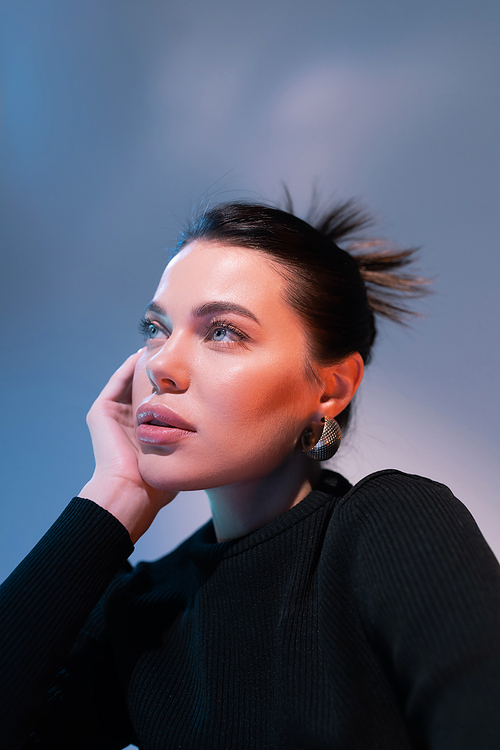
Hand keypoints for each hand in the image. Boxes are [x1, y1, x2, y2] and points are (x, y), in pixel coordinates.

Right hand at [80, 351, 176, 542]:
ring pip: (131, 380)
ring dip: (146, 364)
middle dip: (160, 371)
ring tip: (163, 345)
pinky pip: (119, 381)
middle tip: (177, 350)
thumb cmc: (161, 484)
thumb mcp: (182, 456)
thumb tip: (221, 431)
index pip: (160, 401)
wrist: (132, 491)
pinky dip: (131, 366)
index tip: (193, 369)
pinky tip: (147, 354)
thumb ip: (193, 442)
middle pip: (145, 387)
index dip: (174, 385)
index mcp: (143, 432)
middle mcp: (127, 422)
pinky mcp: (100, 412)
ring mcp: (112, 416)